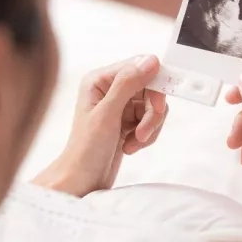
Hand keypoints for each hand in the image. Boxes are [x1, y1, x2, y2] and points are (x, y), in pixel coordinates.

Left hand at [33, 55, 167, 195]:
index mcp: (100, 80)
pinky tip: (130, 147)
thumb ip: (128, 84)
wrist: (83, 181)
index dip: (154, 85)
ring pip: (153, 106)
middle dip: (152, 113)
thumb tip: (151, 60)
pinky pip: (151, 121)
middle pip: (150, 88)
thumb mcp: (107, 114)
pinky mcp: (128, 121)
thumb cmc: (86, 149)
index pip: (139, 67)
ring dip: (149, 127)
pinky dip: (146, 136)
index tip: (158, 107)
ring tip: (134, 143)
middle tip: (143, 133)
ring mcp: (120, 105)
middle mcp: (110, 88)